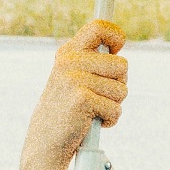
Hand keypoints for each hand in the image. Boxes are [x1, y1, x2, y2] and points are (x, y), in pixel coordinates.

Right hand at [16, 20, 126, 169]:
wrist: (47, 141)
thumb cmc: (68, 111)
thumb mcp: (74, 78)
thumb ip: (92, 62)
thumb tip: (118, 46)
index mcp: (68, 53)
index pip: (99, 28)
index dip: (116, 35)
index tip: (119, 47)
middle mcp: (70, 61)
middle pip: (122, 65)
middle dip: (119, 85)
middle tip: (100, 96)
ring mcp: (75, 79)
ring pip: (122, 89)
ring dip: (113, 105)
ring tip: (93, 110)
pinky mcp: (82, 99)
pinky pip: (116, 109)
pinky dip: (110, 120)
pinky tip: (92, 122)